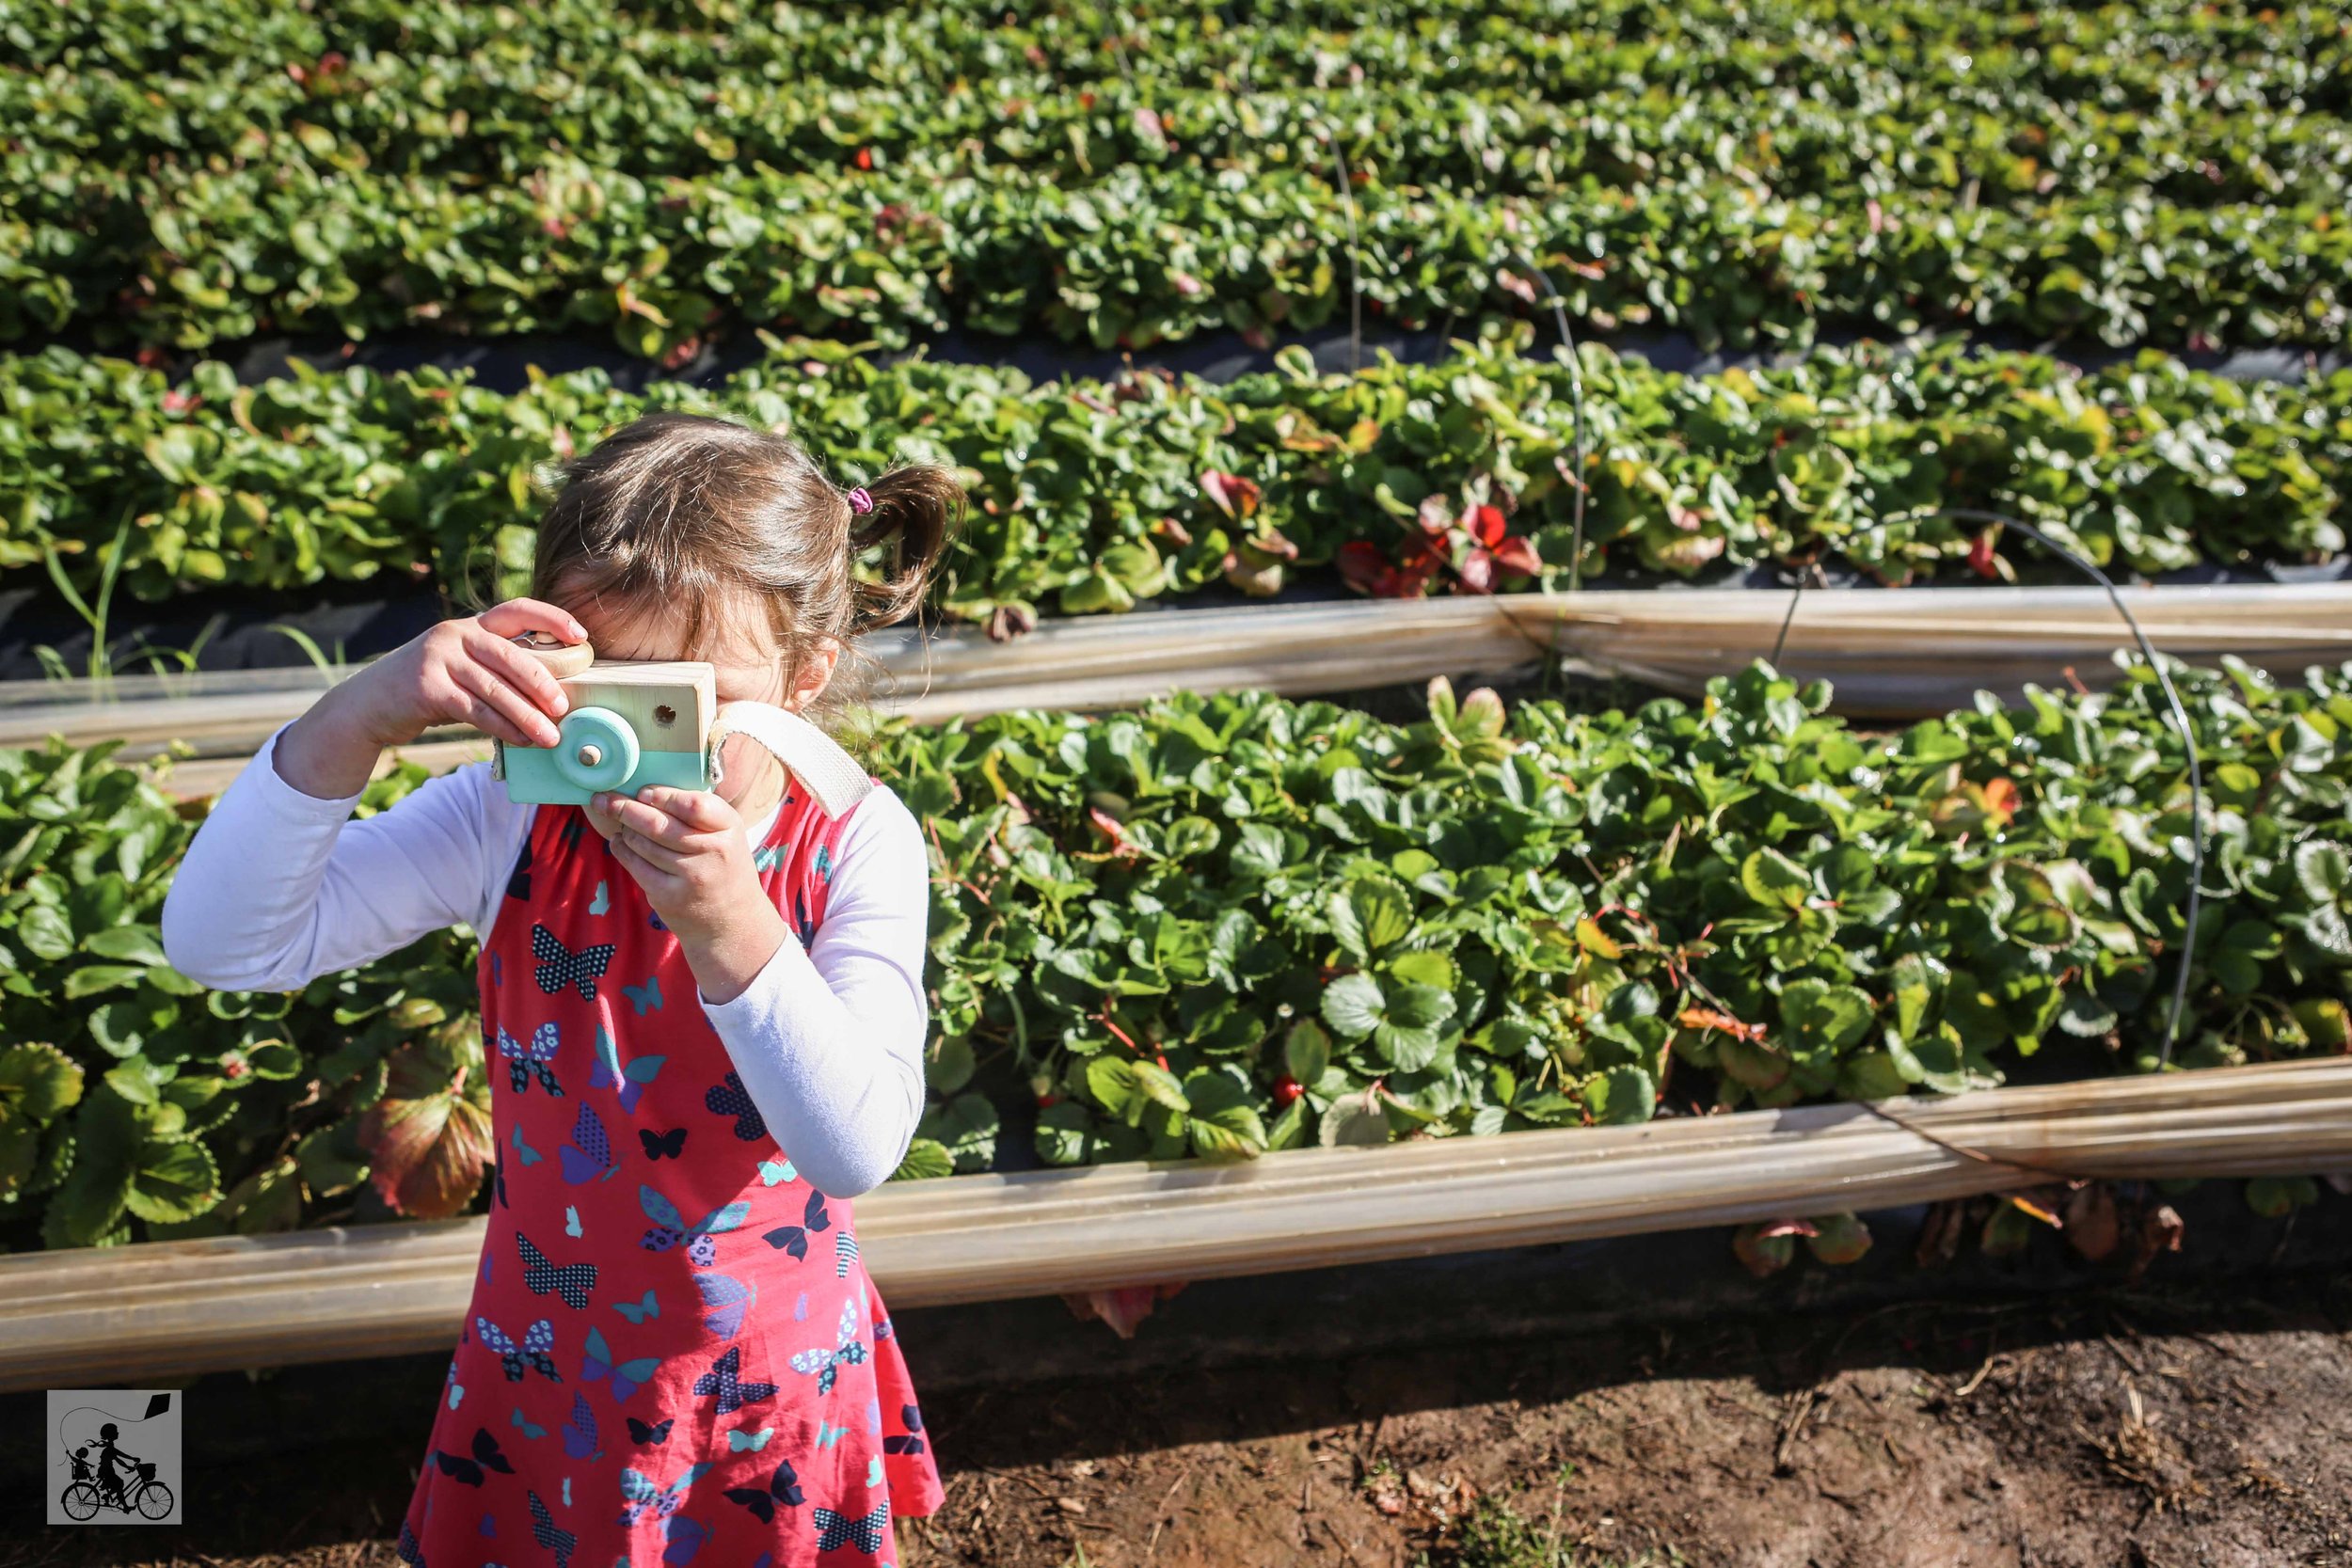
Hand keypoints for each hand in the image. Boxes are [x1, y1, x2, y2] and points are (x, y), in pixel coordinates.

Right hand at [274, 599, 584, 799]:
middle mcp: (454, 634)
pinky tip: (520, 740)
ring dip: (527, 715)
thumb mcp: (461, 668)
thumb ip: (496, 671)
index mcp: (470, 625)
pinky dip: (502, 727)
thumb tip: (552, 695)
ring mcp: (437, 658)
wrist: (369, 706)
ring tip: (550, 736)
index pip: (517, 609)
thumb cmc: (428, 689)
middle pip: (510, 654)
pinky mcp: (426, 687)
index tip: (581, 637)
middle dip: (543, 682)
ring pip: (495, 688)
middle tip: (564, 707)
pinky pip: (475, 709)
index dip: (552, 618)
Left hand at [591, 785, 786, 1003]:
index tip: (643, 792)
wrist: (730, 920)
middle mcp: (712, 852)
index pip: (694, 805)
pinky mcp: (668, 895)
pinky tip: (619, 842)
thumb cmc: (722, 867)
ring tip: (618, 821)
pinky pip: (635, 865)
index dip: (663, 796)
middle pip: (659, 824)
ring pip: (643, 844)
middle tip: (604, 799)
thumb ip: (698, 813)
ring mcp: (690, 876)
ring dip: (624, 829)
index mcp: (729, 828)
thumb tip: (647, 790)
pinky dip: (622, 850)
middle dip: (625, 808)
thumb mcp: (726, 835)